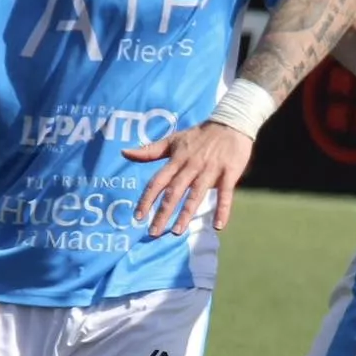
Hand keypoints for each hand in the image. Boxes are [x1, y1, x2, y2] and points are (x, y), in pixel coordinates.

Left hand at [125, 122, 254, 236]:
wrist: (231, 122)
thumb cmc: (199, 135)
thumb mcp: (173, 140)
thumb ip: (150, 150)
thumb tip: (124, 153)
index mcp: (177, 160)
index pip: (158, 181)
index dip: (147, 199)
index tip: (138, 217)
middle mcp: (191, 165)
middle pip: (174, 191)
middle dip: (162, 212)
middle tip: (153, 233)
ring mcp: (210, 169)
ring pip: (196, 194)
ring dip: (186, 214)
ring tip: (177, 232)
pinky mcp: (229, 172)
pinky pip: (225, 194)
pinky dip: (222, 209)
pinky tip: (218, 226)